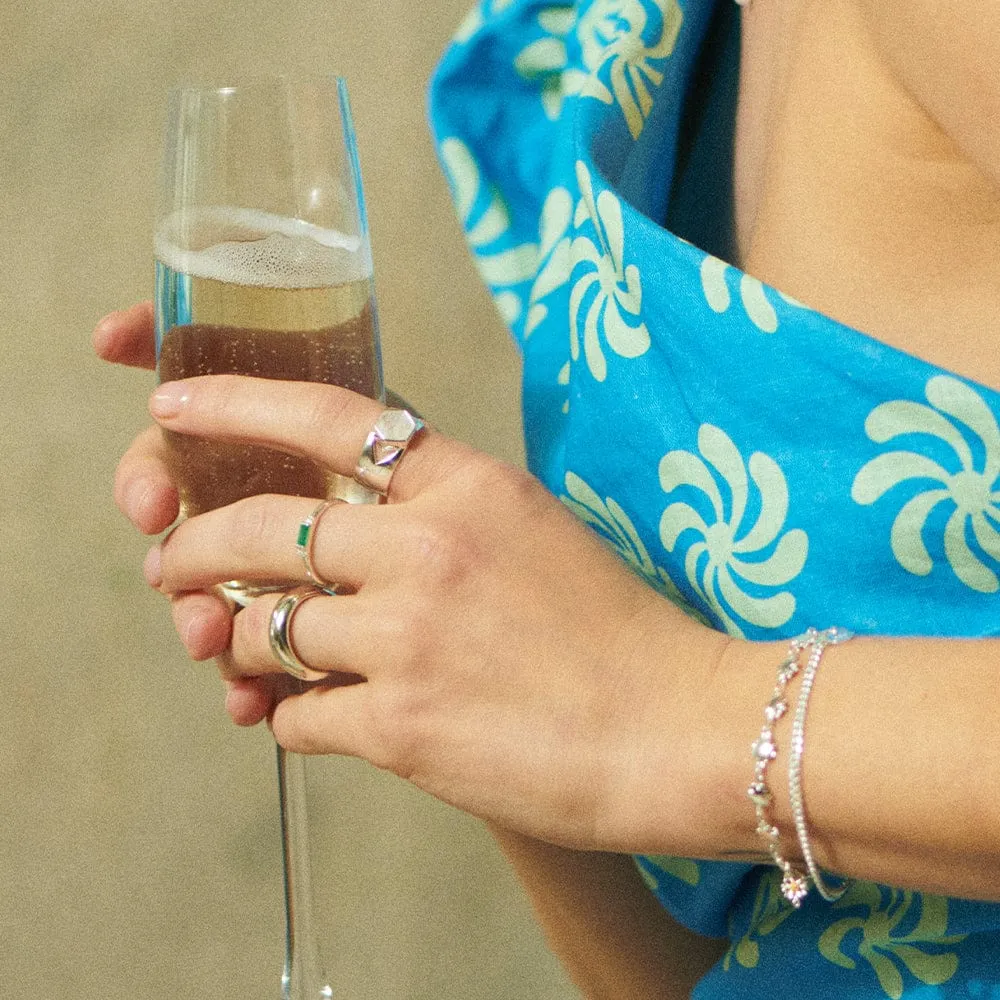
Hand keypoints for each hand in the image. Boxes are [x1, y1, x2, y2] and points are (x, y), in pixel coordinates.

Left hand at [95, 303, 725, 850]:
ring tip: (241, 654)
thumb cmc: (615, 632)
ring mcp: (408, 636)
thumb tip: (348, 532)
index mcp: (468, 485)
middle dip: (193, 546)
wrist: (675, 729)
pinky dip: (287, 714)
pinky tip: (307, 717)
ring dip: (240, 643)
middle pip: (260, 529)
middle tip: (172, 564)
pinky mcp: (400, 726)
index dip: (233, 403)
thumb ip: (442, 514)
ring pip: (262, 628)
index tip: (169, 403)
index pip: (326, 417)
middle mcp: (427, 547)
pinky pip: (295, 713)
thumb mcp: (534, 531)